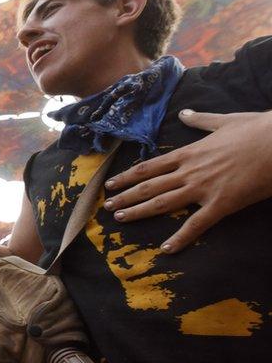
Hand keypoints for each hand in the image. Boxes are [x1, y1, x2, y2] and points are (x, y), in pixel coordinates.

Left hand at [104, 110, 271, 252]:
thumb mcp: (224, 121)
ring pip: (163, 203)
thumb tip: (184, 113)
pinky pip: (196, 225)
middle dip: (126, 196)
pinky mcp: (221, 204)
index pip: (150, 167)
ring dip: (139, 212)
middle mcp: (189, 171)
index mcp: (189, 153)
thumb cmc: (256, 130)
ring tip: (120, 219)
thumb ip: (200, 120)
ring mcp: (203, 188)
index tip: (111, 184)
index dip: (128, 176)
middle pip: (149, 186)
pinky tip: (165, 249)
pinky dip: (180, 238)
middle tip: (107, 206)